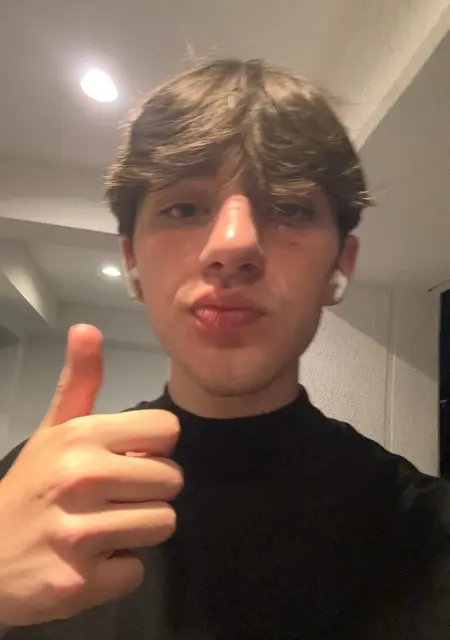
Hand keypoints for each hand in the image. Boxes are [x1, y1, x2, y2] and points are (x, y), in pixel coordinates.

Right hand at [0, 325, 182, 626]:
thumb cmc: (30, 487)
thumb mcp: (53, 431)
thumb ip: (79, 382)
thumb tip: (87, 328)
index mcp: (81, 437)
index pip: (167, 430)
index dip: (152, 447)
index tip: (128, 459)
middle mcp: (83, 478)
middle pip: (172, 480)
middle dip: (148, 491)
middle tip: (113, 498)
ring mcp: (81, 534)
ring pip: (163, 523)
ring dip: (138, 530)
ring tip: (103, 528)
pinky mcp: (80, 583)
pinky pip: (137, 570)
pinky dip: (118, 570)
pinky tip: (90, 560)